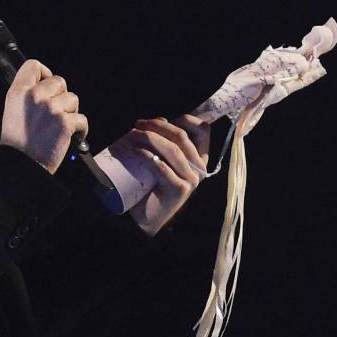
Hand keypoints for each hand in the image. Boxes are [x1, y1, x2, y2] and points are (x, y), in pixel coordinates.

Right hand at [0, 60, 87, 173]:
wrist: (21, 166)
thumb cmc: (17, 143)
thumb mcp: (12, 111)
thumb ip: (26, 95)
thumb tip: (45, 85)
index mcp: (18, 92)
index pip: (33, 66)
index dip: (44, 73)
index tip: (47, 84)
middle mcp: (34, 96)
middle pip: (59, 81)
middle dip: (61, 95)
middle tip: (56, 111)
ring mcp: (51, 109)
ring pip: (72, 99)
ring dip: (70, 112)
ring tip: (60, 126)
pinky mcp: (65, 123)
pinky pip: (82, 118)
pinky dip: (81, 129)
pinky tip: (73, 136)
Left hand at [110, 114, 210, 235]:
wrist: (146, 216)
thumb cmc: (152, 184)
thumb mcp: (162, 158)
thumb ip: (165, 141)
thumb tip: (161, 119)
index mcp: (199, 157)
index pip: (203, 131)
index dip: (187, 119)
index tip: (164, 119)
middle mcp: (199, 168)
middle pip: (182, 136)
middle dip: (158, 126)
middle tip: (138, 125)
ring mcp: (191, 179)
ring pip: (172, 150)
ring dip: (150, 138)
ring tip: (132, 135)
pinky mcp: (179, 190)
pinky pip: (163, 167)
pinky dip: (147, 156)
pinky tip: (136, 152)